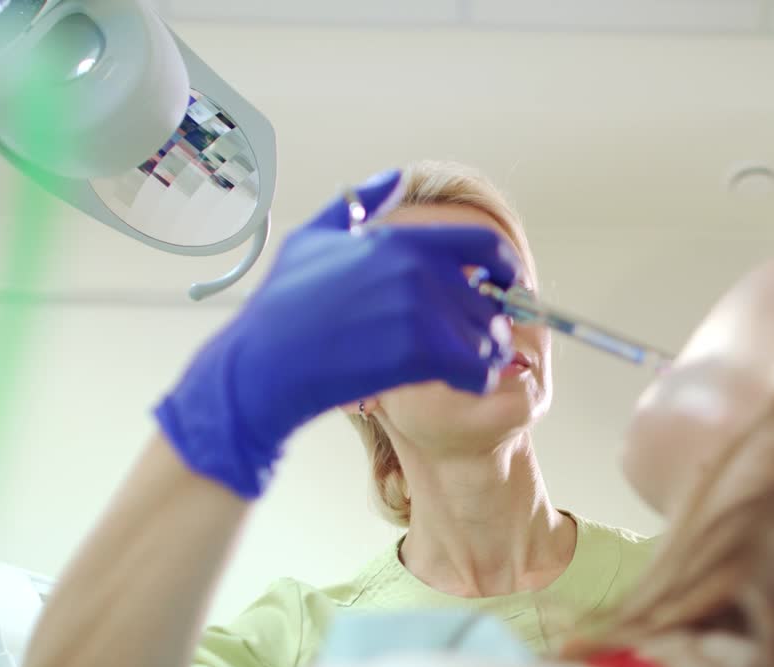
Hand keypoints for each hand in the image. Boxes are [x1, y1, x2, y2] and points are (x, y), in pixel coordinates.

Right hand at [155, 170, 518, 498]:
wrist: (264, 363)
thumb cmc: (282, 304)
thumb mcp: (314, 237)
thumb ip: (363, 202)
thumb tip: (396, 178)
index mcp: (403, 239)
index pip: (484, 244)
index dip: (507, 267)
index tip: (509, 285)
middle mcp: (419, 270)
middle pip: (488, 301)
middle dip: (484, 324)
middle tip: (465, 343)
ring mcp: (421, 311)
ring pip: (487, 339)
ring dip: (479, 355)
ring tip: (453, 365)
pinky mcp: (420, 355)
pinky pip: (478, 372)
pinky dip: (475, 381)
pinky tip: (453, 382)